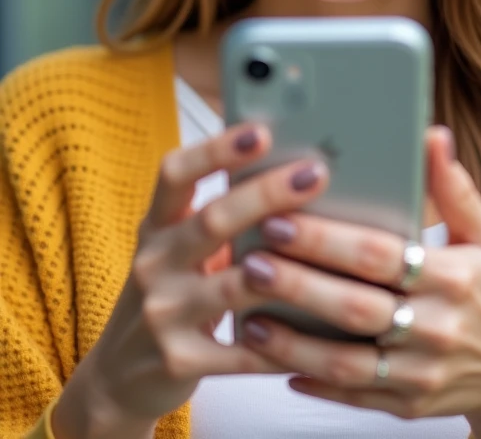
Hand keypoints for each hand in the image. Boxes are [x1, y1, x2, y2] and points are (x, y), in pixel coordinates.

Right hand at [52, 123, 329, 434]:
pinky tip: (323, 328)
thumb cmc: (169, 293)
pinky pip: (244, 349)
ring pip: (235, 286)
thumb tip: (286, 170)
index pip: (176, 174)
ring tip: (334, 250)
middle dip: (267, 194)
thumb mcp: (176, 248)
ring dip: (289, 267)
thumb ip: (216, 216)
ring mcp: (163, 314)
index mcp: (157, 226)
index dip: (216, 150)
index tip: (261, 131)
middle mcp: (154, 264)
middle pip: (213, 220)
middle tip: (314, 172)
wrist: (120, 376)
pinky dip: (285, 339)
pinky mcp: (180, 361)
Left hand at [240, 126, 480, 437]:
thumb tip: (432, 136)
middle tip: (251, 262)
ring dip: (292, 342)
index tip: (282, 219)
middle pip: (354, 308)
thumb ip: (455, 188)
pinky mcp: (408, 405)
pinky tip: (275, 360)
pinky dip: (311, 381)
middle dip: (298, 285)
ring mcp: (421, 373)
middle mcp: (436, 328)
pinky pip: (352, 396)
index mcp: (453, 278)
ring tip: (249, 316)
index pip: (379, 255)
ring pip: (345, 362)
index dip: (327, 240)